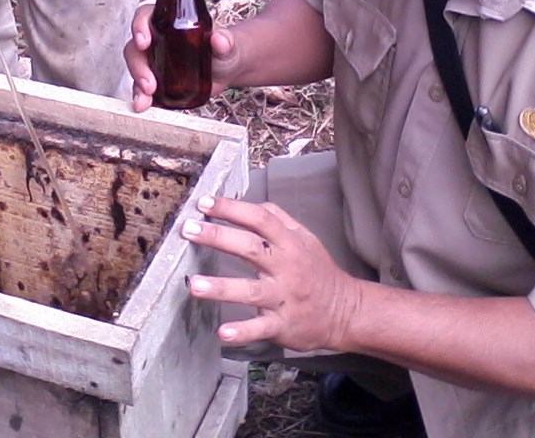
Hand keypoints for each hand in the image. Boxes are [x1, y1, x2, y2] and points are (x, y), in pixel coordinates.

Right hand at [124, 5, 238, 111]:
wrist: (228, 69)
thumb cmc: (225, 48)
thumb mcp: (227, 42)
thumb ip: (225, 40)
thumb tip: (219, 40)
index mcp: (169, 23)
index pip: (145, 16)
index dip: (139, 26)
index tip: (143, 42)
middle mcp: (157, 40)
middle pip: (136, 48)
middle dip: (138, 66)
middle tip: (150, 84)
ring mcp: (156, 62)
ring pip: (137, 70)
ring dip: (137, 85)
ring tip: (144, 101)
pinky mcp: (158, 81)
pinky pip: (144, 88)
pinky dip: (142, 98)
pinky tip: (145, 107)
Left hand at [181, 195, 361, 353]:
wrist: (346, 311)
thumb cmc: (318, 271)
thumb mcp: (305, 238)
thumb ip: (279, 219)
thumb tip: (252, 203)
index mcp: (289, 243)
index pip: (259, 219)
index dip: (231, 209)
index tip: (204, 203)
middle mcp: (286, 267)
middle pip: (250, 248)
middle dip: (218, 237)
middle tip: (188, 230)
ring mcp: (284, 297)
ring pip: (251, 291)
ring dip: (221, 287)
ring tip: (194, 285)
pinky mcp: (283, 325)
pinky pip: (261, 328)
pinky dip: (242, 331)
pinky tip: (223, 332)